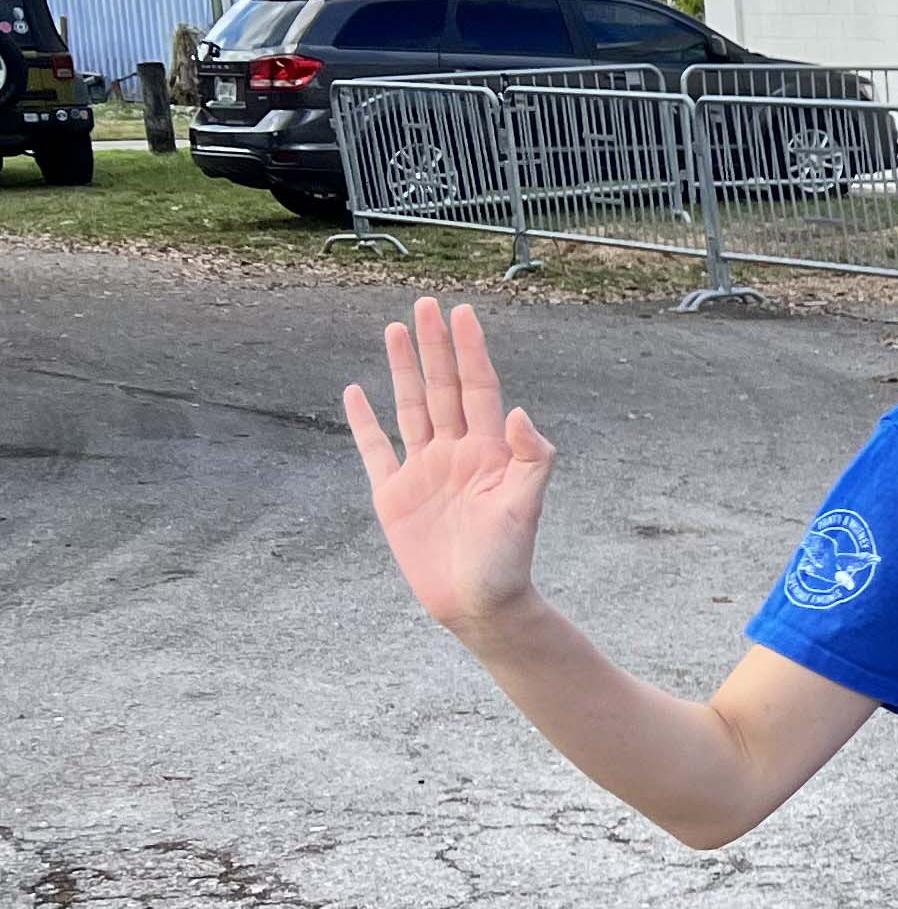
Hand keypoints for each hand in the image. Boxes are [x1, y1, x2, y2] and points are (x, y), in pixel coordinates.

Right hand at [345, 298, 556, 638]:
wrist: (479, 605)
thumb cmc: (508, 559)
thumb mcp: (525, 506)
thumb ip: (531, 459)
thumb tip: (522, 413)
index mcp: (490, 451)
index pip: (478, 388)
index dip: (470, 351)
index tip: (462, 312)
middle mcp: (456, 452)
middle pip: (442, 388)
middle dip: (435, 347)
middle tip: (425, 304)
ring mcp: (424, 470)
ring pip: (410, 408)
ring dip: (402, 370)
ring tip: (395, 330)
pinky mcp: (394, 494)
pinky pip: (375, 450)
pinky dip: (364, 422)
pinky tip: (355, 392)